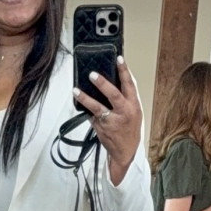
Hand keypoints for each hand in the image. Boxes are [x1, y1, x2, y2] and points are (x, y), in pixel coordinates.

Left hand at [74, 57, 143, 183]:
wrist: (126, 152)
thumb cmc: (130, 128)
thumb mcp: (134, 111)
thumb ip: (126, 97)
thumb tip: (113, 78)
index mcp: (133, 105)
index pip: (130, 85)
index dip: (124, 71)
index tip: (118, 58)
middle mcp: (123, 112)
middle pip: (113, 95)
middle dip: (103, 84)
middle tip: (92, 74)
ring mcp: (111, 121)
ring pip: (97, 107)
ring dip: (85, 98)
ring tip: (75, 90)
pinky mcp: (100, 128)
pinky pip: (91, 115)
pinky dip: (85, 108)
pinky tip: (77, 100)